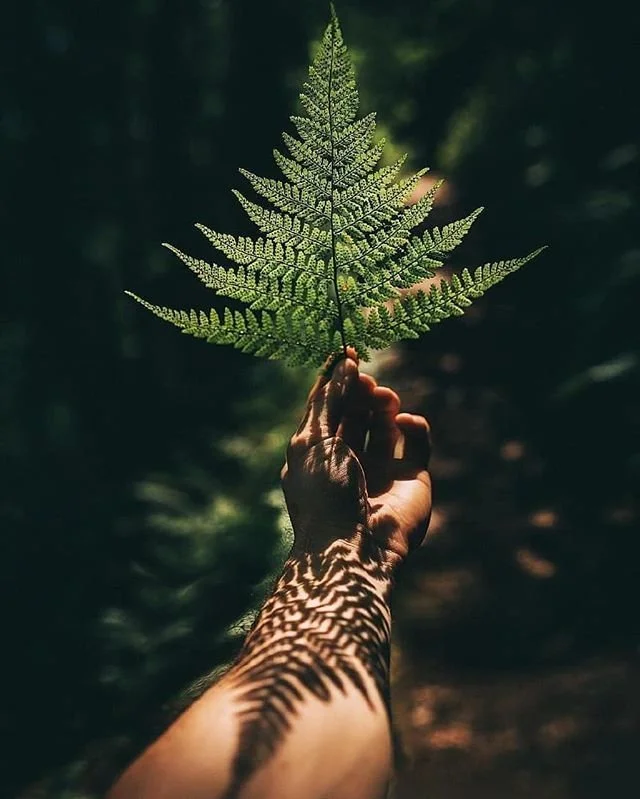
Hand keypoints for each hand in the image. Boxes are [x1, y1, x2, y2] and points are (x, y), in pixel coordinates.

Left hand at [281, 349, 431, 561]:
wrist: (353, 546)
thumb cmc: (323, 492)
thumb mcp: (314, 440)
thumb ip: (329, 399)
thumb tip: (344, 361)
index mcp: (318, 452)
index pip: (328, 407)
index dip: (336, 381)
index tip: (347, 353)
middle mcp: (349, 459)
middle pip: (357, 410)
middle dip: (360, 391)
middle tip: (365, 381)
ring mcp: (382, 469)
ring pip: (386, 421)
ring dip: (384, 402)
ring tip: (382, 399)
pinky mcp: (413, 477)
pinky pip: (417, 440)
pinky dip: (414, 424)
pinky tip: (404, 423)